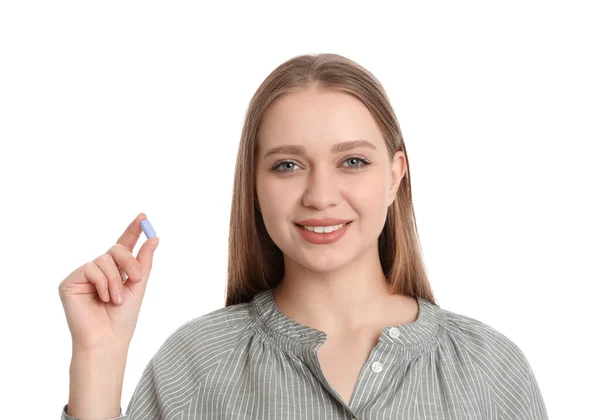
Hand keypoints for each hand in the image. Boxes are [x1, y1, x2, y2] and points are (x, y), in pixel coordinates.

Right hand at [58, 213, 158, 352]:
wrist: (107, 339)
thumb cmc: (122, 319)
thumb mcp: (138, 286)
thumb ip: (144, 262)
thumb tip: (154, 238)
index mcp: (116, 271)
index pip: (124, 245)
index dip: (133, 230)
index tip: (144, 216)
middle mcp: (99, 270)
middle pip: (116, 249)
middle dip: (130, 262)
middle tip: (137, 279)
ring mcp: (84, 275)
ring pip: (105, 259)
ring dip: (116, 280)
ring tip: (115, 299)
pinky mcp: (71, 281)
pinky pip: (91, 268)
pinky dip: (103, 283)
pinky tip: (102, 298)